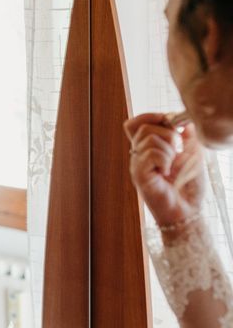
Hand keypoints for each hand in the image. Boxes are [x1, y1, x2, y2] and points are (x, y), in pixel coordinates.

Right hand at [124, 113, 205, 227]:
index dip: (149, 117)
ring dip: (169, 150)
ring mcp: (137, 165)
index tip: (169, 121)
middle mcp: (138, 155)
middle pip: (143, 128)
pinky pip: (151, 154)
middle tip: (176, 151)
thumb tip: (186, 120)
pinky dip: (165, 160)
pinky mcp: (139, 175)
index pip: (135, 124)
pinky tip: (167, 173)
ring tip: (172, 166)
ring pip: (149, 139)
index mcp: (147, 149)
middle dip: (167, 134)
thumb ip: (188, 136)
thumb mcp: (192, 154)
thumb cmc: (188, 186)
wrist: (188, 210)